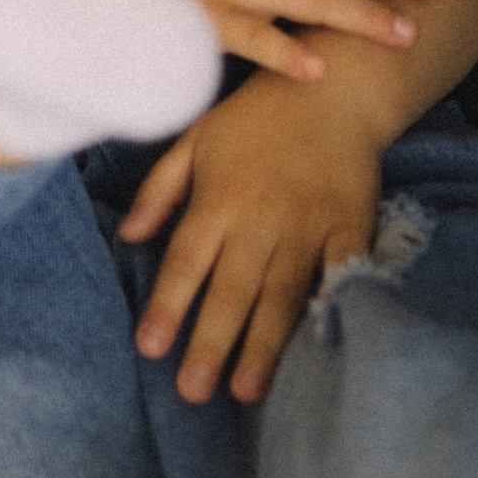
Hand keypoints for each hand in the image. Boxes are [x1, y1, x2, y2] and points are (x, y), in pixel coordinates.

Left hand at [121, 71, 382, 401]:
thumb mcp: (197, 137)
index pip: (186, 259)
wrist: (333, 86)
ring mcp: (308, 223)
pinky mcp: (349, 224)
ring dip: (264, 343)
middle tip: (193, 392)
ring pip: (282, 292)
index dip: (168, 304)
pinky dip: (331, 305)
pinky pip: (339, 271)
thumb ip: (161, 188)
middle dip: (211, 342)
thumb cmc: (256, 117)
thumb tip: (127, 234)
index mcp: (219, 197)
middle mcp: (260, 216)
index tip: (149, 347)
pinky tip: (321, 341)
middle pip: (232, 288)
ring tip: (246, 390)